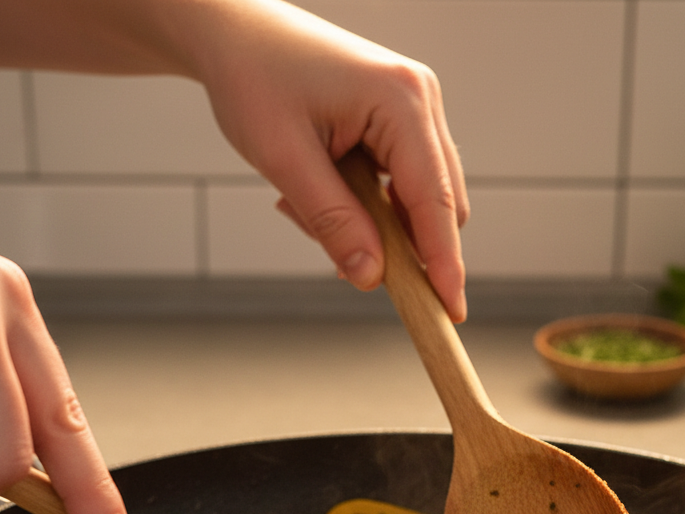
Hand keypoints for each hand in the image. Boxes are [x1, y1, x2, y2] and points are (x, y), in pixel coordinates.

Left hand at [184, 0, 469, 320]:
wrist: (234, 31)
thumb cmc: (254, 76)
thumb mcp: (285, 159)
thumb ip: (333, 221)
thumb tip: (371, 278)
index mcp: (401, 100)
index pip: (435, 201)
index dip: (443, 262)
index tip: (450, 310)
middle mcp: (419, 100)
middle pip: (438, 204)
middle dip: (399, 246)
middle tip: (344, 265)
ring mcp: (412, 109)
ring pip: (416, 198)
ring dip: (374, 225)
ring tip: (306, 206)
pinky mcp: (396, 121)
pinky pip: (397, 184)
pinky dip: (366, 206)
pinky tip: (320, 194)